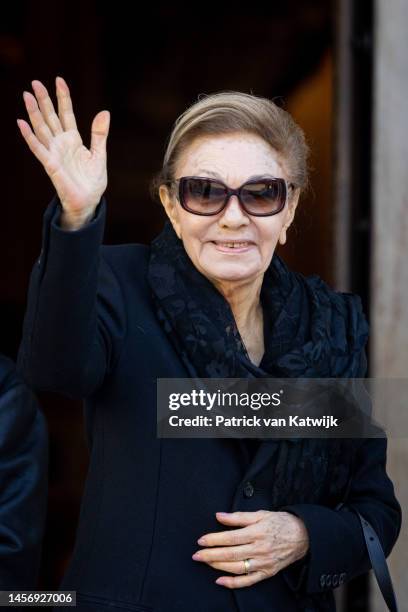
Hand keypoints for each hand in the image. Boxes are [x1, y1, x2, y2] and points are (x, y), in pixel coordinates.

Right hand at [17, 76, 109, 228]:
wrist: (89, 201)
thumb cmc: (92, 181)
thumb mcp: (99, 154)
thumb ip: (99, 133)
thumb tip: (104, 111)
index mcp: (73, 139)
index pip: (66, 114)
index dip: (63, 97)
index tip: (59, 80)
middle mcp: (61, 143)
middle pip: (50, 117)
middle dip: (44, 100)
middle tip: (35, 82)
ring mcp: (54, 153)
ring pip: (41, 128)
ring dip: (34, 112)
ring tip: (26, 95)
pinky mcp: (50, 165)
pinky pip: (38, 148)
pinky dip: (29, 136)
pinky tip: (21, 123)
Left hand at [192, 510, 308, 588]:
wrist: (302, 536)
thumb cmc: (280, 523)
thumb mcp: (260, 514)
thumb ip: (239, 517)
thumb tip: (219, 516)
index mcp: (257, 532)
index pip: (230, 537)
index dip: (214, 539)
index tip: (201, 540)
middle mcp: (259, 549)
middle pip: (231, 554)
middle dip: (211, 555)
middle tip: (197, 555)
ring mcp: (263, 563)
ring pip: (236, 568)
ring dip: (218, 566)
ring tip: (206, 562)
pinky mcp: (266, 573)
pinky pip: (248, 581)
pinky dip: (233, 583)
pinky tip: (220, 580)